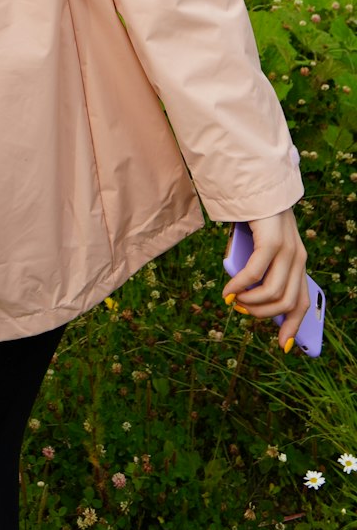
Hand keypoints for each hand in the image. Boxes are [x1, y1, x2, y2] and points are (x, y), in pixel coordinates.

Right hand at [223, 208, 308, 350]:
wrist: (255, 184)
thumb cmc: (254, 217)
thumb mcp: (261, 247)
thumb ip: (261, 269)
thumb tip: (246, 297)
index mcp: (298, 261)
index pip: (301, 302)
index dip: (292, 326)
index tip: (282, 345)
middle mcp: (297, 258)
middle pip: (287, 303)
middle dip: (261, 314)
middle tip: (240, 309)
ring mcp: (287, 250)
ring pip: (273, 293)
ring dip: (250, 302)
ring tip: (233, 299)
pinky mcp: (272, 242)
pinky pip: (255, 274)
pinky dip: (240, 286)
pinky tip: (228, 289)